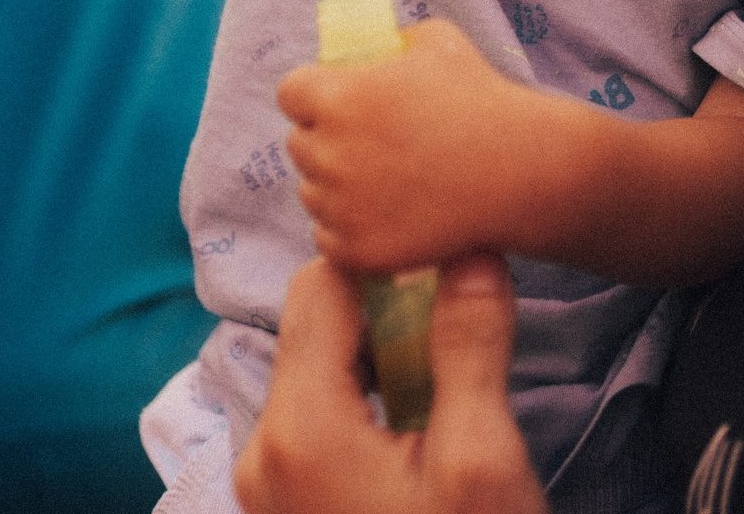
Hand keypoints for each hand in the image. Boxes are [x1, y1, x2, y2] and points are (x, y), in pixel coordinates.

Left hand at [233, 254, 546, 513]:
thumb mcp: (483, 461)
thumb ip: (469, 347)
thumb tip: (470, 253)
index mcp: (297, 427)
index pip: (322, 285)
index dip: (387, 262)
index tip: (448, 264)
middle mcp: (260, 451)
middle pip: (315, 331)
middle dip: (386, 312)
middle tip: (462, 319)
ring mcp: (266, 491)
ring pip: (318, 378)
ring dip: (380, 361)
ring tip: (450, 374)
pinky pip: (318, 427)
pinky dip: (366, 406)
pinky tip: (422, 428)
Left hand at [280, 20, 546, 272]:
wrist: (519, 171)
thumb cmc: (481, 99)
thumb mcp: (435, 42)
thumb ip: (392, 42)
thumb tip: (372, 52)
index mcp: (339, 97)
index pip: (289, 94)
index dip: (311, 96)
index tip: (335, 103)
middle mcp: (330, 152)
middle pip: (299, 145)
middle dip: (325, 141)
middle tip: (369, 144)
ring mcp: (342, 207)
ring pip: (312, 194)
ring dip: (336, 187)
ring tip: (387, 181)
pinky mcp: (359, 251)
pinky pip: (328, 238)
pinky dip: (349, 231)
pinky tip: (386, 215)